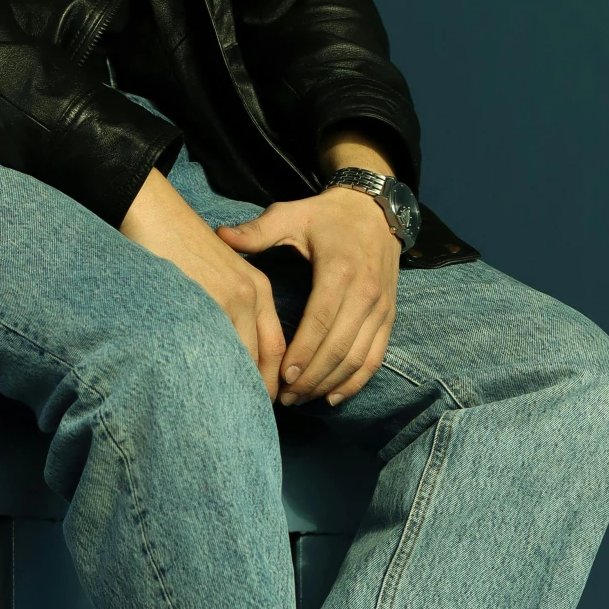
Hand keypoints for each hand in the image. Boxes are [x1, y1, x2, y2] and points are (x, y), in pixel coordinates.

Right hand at [121, 168, 287, 398]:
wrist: (152, 209)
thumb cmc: (177, 242)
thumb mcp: (217, 272)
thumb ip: (229, 309)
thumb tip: (227, 354)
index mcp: (257, 290)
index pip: (275, 351)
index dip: (272, 383)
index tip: (262, 407)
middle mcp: (250, 296)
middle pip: (265, 361)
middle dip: (259, 395)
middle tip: (245, 423)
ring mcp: (227, 299)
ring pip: (242, 360)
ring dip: (237, 390)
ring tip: (224, 418)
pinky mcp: (202, 300)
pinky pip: (214, 348)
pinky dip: (212, 374)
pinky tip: (200, 392)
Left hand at [217, 184, 398, 406]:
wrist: (375, 210)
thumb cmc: (326, 216)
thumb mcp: (291, 215)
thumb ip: (257, 231)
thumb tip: (220, 236)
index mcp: (339, 270)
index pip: (321, 320)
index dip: (303, 351)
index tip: (282, 374)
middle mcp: (365, 292)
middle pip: (339, 347)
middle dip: (311, 376)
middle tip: (284, 396)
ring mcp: (381, 307)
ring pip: (358, 358)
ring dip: (329, 383)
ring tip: (300, 398)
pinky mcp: (388, 316)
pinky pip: (375, 357)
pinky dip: (356, 382)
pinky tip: (332, 396)